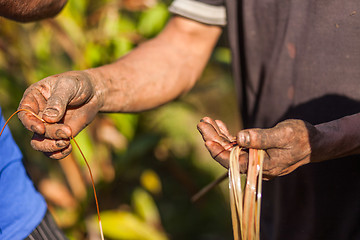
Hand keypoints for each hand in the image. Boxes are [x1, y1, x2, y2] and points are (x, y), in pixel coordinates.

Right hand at [18, 71, 103, 158]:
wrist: (94, 92)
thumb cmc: (77, 84)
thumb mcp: (68, 86)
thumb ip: (58, 101)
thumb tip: (48, 118)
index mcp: (33, 98)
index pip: (24, 113)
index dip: (30, 123)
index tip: (40, 128)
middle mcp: (37, 115)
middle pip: (34, 131)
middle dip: (49, 134)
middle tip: (67, 131)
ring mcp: (48, 126)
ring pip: (40, 144)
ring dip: (52, 146)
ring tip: (67, 142)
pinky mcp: (60, 135)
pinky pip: (53, 150)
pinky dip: (59, 153)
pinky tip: (69, 148)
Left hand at [197, 117, 317, 179]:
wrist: (314, 142)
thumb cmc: (301, 138)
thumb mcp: (282, 135)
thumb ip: (261, 138)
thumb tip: (239, 137)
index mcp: (259, 167)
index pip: (231, 161)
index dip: (216, 150)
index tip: (205, 137)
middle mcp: (253, 166)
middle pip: (227, 154)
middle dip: (212, 138)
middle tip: (201, 122)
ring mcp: (253, 159)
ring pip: (229, 148)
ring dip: (217, 135)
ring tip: (206, 121)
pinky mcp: (254, 152)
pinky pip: (236, 145)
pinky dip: (227, 135)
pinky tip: (219, 124)